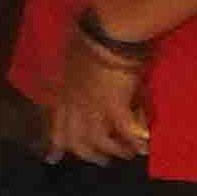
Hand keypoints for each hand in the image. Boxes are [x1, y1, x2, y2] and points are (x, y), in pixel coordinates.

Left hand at [48, 36, 152, 163]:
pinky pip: (124, 132)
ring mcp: (93, 108)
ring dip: (114, 150)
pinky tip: (144, 148)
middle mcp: (74, 106)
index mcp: (63, 94)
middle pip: (76, 140)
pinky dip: (135, 142)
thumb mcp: (71, 61)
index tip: (52, 160)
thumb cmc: (88, 40)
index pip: (56, 125)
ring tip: (126, 154)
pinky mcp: (114, 107)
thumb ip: (71, 76)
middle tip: (102, 161)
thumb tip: (71, 77)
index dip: (55, 144)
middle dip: (89, 154)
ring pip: (99, 140)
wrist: (105, 34)